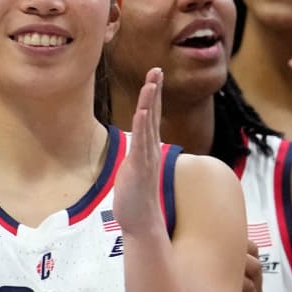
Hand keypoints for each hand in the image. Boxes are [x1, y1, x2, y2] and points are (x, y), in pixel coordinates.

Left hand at [111, 67, 168, 236]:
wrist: (141, 221)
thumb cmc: (136, 198)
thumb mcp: (134, 170)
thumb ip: (137, 156)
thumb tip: (137, 149)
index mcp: (148, 149)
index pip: (151, 117)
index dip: (153, 96)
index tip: (154, 77)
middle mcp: (150, 149)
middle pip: (153, 114)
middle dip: (154, 91)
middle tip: (157, 70)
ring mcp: (146, 157)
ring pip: (149, 124)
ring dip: (150, 101)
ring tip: (152, 82)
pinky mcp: (139, 167)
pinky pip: (142, 142)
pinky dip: (143, 124)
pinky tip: (142, 110)